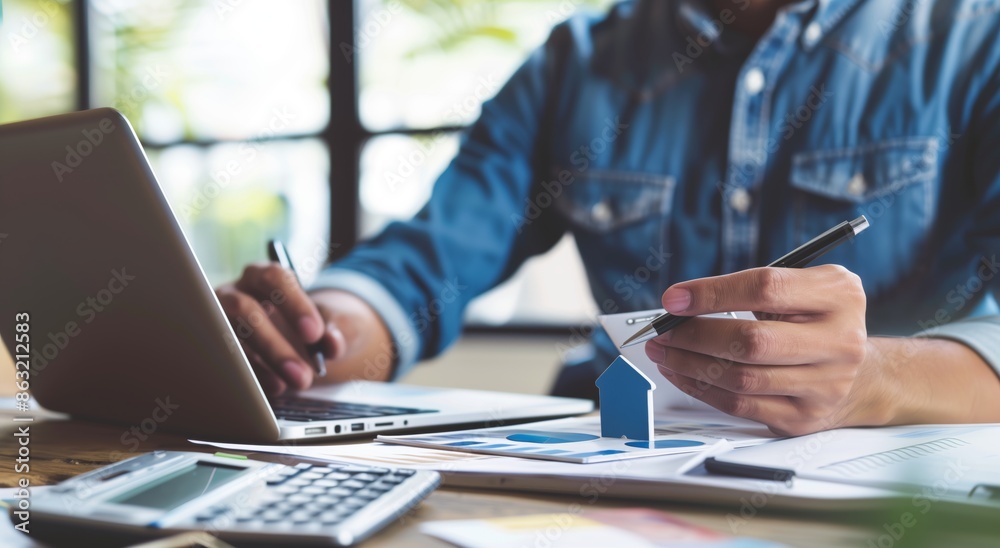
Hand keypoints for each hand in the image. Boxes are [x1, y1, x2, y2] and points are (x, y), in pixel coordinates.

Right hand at [216, 263, 344, 395]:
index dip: (293, 304)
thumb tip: (333, 344)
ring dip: (261, 364)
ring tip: (295, 382)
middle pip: (244, 309)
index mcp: (263, 276)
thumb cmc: (309, 326)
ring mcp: (219, 321)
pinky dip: (252, 375)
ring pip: (229, 337)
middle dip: (274, 344)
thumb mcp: (328, 324)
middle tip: (305, 374)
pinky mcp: (216, 348)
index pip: (273, 278)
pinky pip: (226, 361)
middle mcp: (235, 293)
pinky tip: (276, 387)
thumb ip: (335, 331)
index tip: (314, 334)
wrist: (298, 342)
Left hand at [644, 265, 874, 435]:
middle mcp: (839, 342)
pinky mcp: (803, 417)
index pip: (766, 288)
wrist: (862, 375)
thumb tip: (682, 302)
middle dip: (695, 335)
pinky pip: (740, 406)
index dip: (712, 292)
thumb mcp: (804, 287)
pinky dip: (701, 389)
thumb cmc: (818, 322)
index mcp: (838, 296)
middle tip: (663, 330)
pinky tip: (682, 373)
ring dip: (690, 364)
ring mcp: (824, 385)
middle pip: (751, 341)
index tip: (675, 298)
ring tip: (665, 350)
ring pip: (741, 378)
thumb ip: (752, 287)